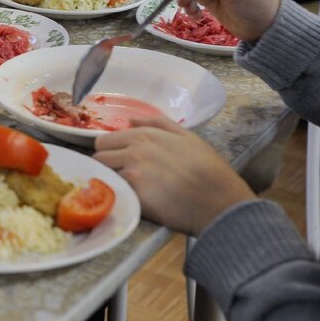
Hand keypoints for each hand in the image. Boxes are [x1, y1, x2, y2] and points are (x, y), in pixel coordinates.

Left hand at [93, 114, 254, 236]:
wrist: (220, 201)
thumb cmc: (209, 168)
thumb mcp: (187, 136)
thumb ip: (156, 123)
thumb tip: (130, 120)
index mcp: (144, 136)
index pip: (105, 140)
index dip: (110, 150)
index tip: (118, 159)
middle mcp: (133, 152)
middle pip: (99, 157)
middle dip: (107, 165)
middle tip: (122, 176)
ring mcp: (133, 175)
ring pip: (105, 176)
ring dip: (112, 181)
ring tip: (128, 189)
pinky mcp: (135, 197)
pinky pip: (116, 194)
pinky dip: (120, 196)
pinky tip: (133, 201)